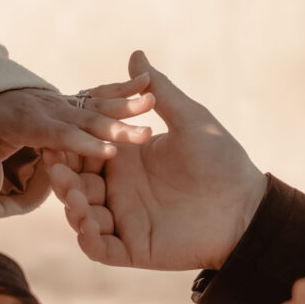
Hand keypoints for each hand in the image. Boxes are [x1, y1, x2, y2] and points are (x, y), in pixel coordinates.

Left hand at [0, 80, 154, 199]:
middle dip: (115, 127)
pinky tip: (147, 80)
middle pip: (86, 120)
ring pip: (96, 104)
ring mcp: (61, 102)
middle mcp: (49, 110)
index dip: (84, 144)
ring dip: (125, 104)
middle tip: (145, 133)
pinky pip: (97, 94)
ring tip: (153, 101)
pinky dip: (121, 88)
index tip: (110, 151)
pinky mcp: (70, 99)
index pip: (60, 136)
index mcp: (28, 124)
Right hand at [49, 51, 266, 270]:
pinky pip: (100, 248)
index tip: (57, 141)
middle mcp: (118, 190)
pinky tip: (87, 225)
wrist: (247, 210)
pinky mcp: (132, 249)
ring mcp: (123, 220)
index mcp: (125, 160)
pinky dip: (88, 239)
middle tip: (58, 169)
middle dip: (62, 178)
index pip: (83, 152)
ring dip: (72, 207)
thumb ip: (159, 92)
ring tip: (76, 197)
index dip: (68, 149)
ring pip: (82, 215)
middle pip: (75, 185)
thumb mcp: (190, 120)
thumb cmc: (222, 161)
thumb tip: (135, 54)